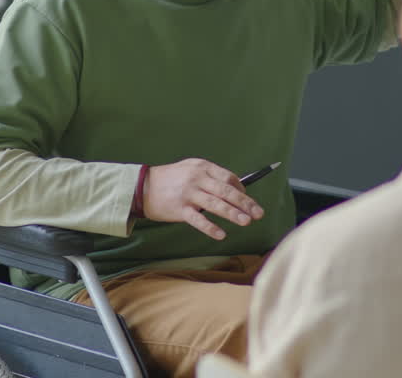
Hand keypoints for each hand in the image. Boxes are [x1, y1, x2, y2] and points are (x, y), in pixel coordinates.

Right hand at [142, 158, 264, 239]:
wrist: (143, 187)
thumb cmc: (171, 178)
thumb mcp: (191, 168)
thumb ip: (211, 176)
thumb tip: (235, 187)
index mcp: (202, 167)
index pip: (228, 177)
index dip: (241, 190)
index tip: (248, 201)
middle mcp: (197, 179)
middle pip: (226, 191)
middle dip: (245, 203)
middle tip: (258, 213)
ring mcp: (188, 194)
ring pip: (215, 204)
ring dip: (233, 214)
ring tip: (246, 222)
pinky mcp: (179, 209)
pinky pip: (198, 220)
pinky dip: (210, 227)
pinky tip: (221, 234)